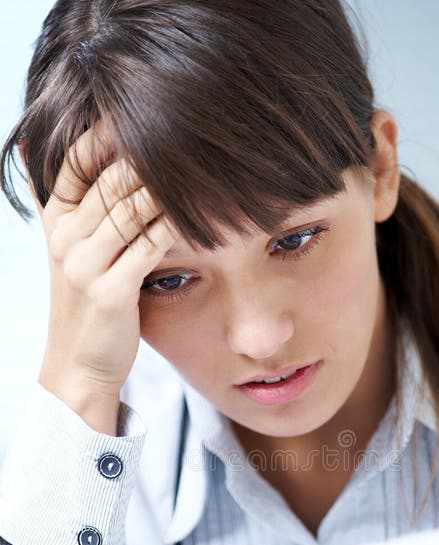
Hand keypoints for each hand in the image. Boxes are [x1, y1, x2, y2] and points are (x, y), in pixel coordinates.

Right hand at [28, 123, 176, 431]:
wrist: (81, 367)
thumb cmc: (92, 307)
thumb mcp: (76, 253)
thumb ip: (82, 210)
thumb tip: (83, 160)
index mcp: (57, 222)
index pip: (77, 160)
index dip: (110, 132)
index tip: (150, 108)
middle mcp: (65, 238)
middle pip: (111, 178)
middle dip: (153, 151)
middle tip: (195, 128)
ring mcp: (84, 264)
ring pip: (132, 207)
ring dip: (173, 183)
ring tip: (208, 161)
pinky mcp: (109, 291)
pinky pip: (150, 245)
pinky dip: (180, 224)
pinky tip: (206, 211)